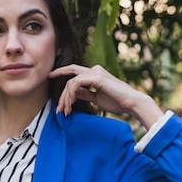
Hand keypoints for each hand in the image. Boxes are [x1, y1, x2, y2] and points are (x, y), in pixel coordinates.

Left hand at [49, 64, 164, 127]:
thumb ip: (84, 94)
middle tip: (59, 110)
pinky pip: (76, 84)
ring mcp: (95, 72)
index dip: (61, 72)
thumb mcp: (96, 98)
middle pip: (70, 76)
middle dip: (62, 94)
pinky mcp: (96, 77)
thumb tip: (72, 93)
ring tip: (66, 111)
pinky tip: (71, 104)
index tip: (50, 77)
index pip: (74, 72)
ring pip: (71, 82)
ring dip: (66, 98)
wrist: (132, 103)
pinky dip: (71, 94)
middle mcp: (94, 70)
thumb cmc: (117, 102)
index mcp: (94, 73)